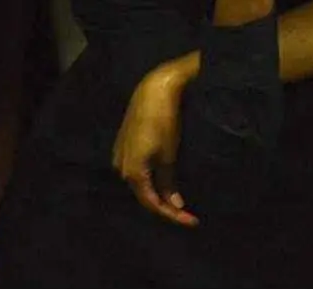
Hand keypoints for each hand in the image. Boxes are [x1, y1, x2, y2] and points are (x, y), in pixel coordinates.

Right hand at [113, 66, 197, 226]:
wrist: (153, 90)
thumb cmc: (164, 122)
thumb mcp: (169, 154)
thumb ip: (168, 182)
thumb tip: (174, 204)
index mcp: (132, 174)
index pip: (152, 203)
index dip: (172, 214)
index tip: (192, 220)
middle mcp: (121, 169)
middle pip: (145, 195)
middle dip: (165, 206)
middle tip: (187, 214)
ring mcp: (120, 156)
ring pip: (141, 182)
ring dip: (158, 192)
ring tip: (178, 201)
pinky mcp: (124, 145)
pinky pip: (138, 169)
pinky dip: (151, 178)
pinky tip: (163, 181)